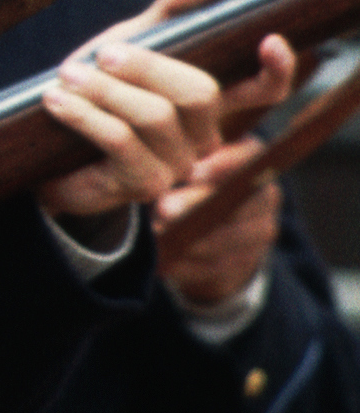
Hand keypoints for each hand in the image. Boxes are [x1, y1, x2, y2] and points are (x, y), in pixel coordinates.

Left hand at [35, 0, 280, 223]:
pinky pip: (121, 142)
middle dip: (147, 67)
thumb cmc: (102, 85)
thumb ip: (175, 8)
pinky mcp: (143, 185)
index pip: (264, 90)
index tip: (269, 40)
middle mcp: (207, 135)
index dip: (275, 69)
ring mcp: (179, 164)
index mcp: (212, 100)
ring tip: (66, 75)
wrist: (48, 142)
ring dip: (105, 90)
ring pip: (155, 117)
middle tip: (103, 54)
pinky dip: (85, 115)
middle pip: (199, 94)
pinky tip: (57, 101)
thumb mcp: (135, 38)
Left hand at [157, 135, 282, 307]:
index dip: (224, 165)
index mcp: (251, 162)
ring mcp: (259, 232)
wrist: (206, 233)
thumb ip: (177, 153)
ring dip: (191, 238)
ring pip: (230, 238)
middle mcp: (263, 197)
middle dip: (198, 205)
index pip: (250, 157)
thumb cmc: (185, 181)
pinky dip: (189, 265)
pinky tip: (164, 261)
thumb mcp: (185, 161)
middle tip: (163, 207)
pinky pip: (219, 267)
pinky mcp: (245, 264)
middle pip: (238, 201)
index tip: (193, 171)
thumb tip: (148, 145)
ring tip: (156, 233)